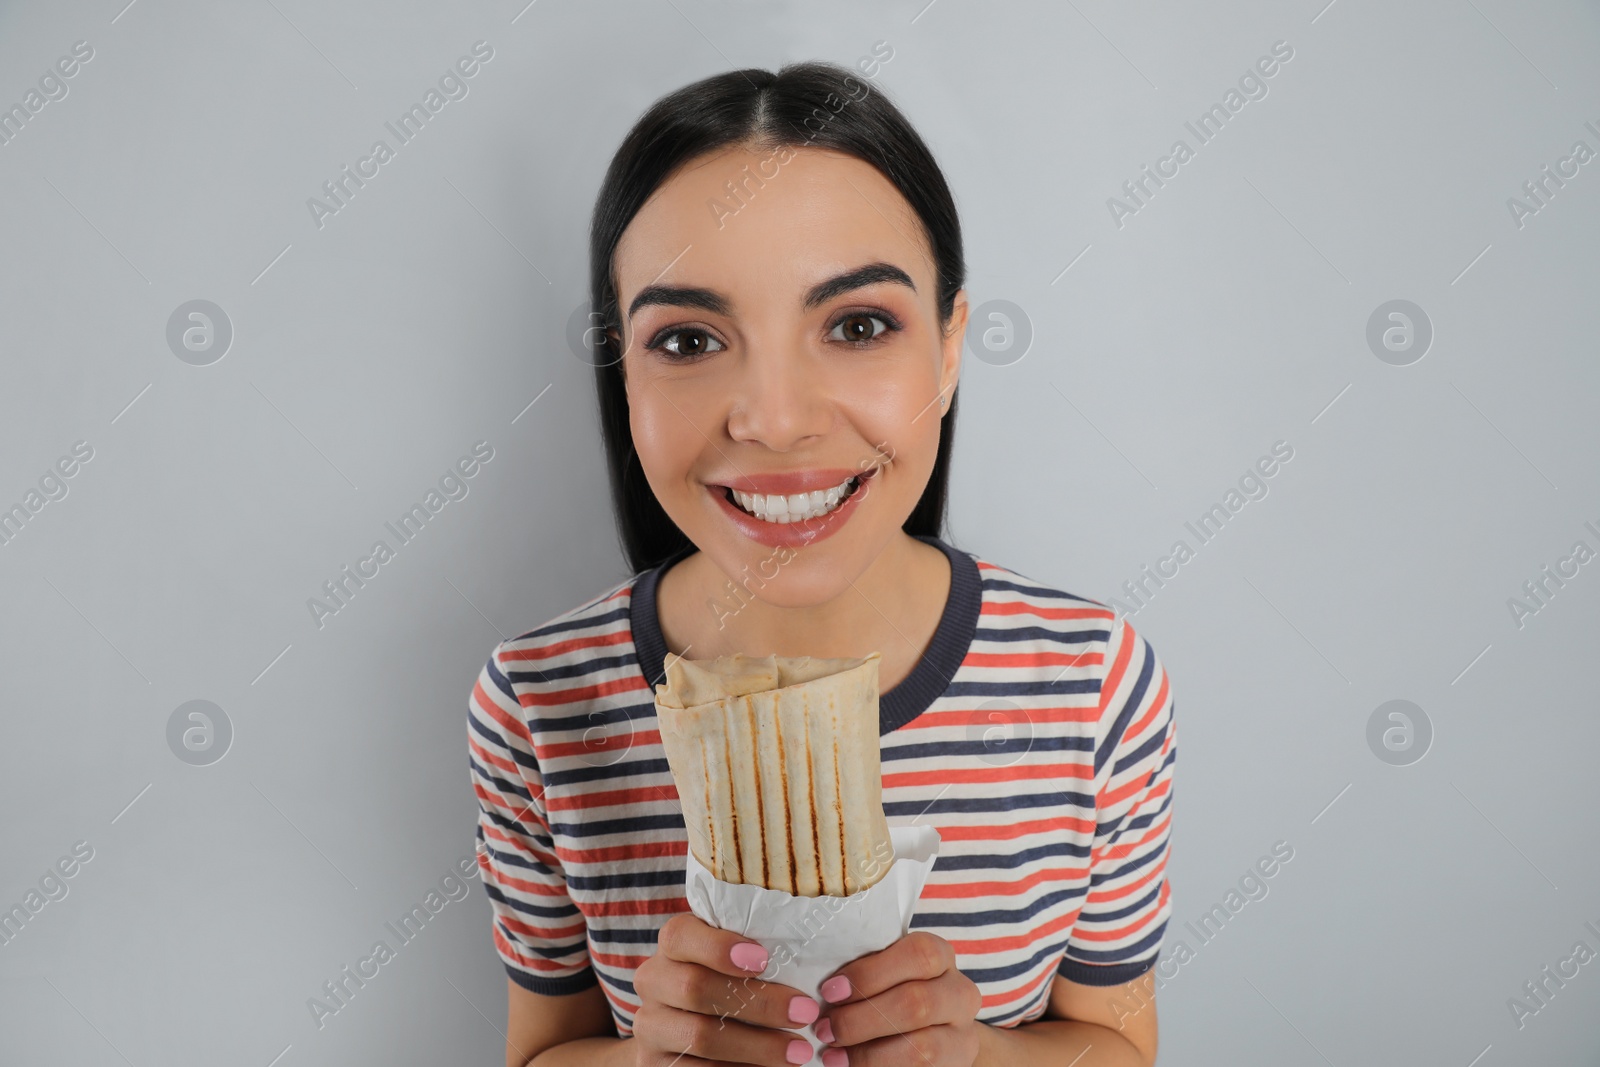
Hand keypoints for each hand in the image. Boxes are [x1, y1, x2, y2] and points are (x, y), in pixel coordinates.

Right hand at [633, 912, 822, 1066]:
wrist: (683, 1028)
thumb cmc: (727, 980)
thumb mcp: (733, 957)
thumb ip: (756, 948)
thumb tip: (814, 951)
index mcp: (672, 945)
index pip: (681, 936)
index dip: (718, 946)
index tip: (764, 960)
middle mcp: (652, 982)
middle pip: (696, 989)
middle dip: (758, 1002)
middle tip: (806, 1012)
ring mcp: (650, 1027)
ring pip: (700, 1037)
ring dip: (757, 1046)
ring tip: (800, 1051)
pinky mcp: (655, 1065)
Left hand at [813, 931, 981, 1066]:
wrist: (934, 1030)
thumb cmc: (895, 991)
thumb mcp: (887, 972)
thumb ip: (865, 972)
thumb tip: (816, 980)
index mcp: (941, 956)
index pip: (918, 955)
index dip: (870, 973)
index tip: (830, 991)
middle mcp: (960, 993)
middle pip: (915, 1003)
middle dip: (860, 1020)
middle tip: (824, 1029)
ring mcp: (962, 1035)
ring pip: (921, 1048)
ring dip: (867, 1054)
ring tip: (832, 1056)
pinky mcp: (956, 1066)